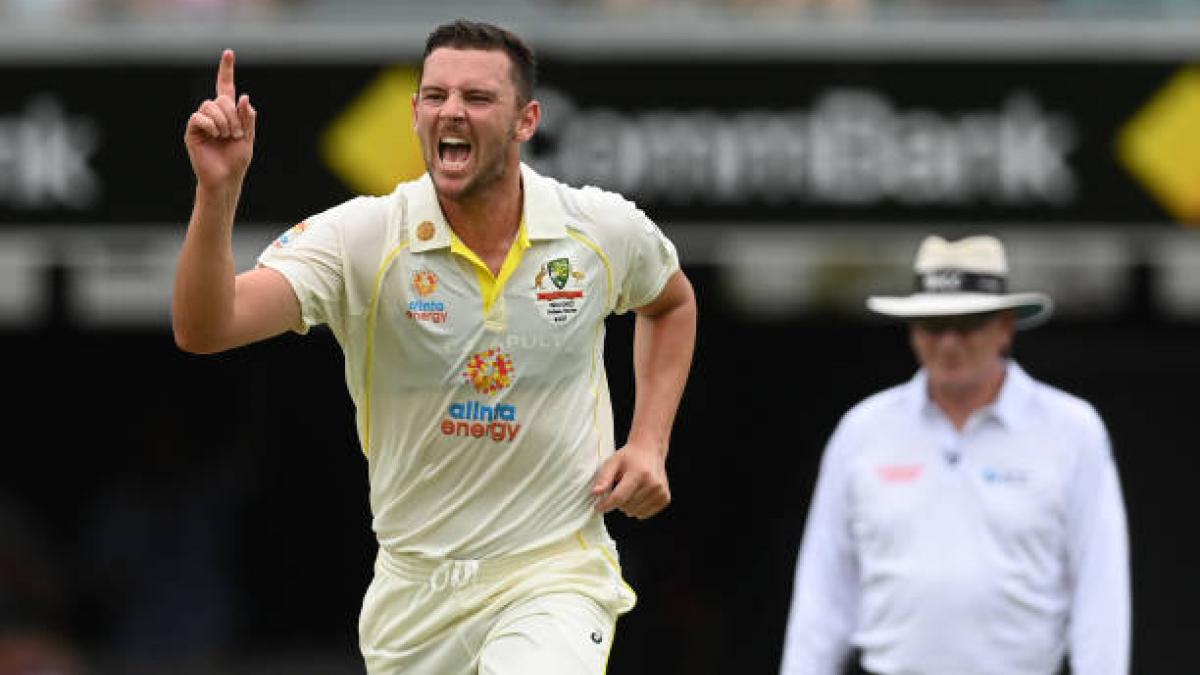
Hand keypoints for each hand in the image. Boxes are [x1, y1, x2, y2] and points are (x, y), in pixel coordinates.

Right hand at [184, 49, 256, 187]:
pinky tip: (215, 136)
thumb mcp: (248, 137)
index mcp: (228, 113)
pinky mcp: (192, 131)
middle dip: (233, 116)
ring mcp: (202, 121)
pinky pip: (199, 117)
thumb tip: (243, 97)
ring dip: (223, 122)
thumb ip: (247, 117)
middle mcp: (213, 114)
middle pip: (221, 99)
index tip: (229, 52)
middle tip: (236, 134)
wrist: (226, 178)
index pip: (225, 86)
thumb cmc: (237, 160)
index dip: (226, 70)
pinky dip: (211, 125)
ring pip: (210, 107)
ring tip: (226, 137)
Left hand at [592, 441, 670, 519]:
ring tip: (630, 490)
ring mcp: (661, 492)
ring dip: (627, 505)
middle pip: (626, 506)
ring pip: (634, 512)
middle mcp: (653, 484)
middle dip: (617, 501)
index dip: (606, 505)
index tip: (597, 508)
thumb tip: (595, 493)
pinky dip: (637, 508)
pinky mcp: (665, 499)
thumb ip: (604, 478)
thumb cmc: (629, 457)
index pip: (619, 497)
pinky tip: (638, 495)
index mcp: (639, 473)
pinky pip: (644, 514)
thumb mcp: (613, 462)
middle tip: (619, 488)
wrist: (650, 451)